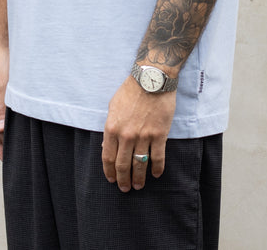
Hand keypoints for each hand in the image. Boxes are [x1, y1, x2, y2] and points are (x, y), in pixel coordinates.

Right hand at [0, 46, 8, 160]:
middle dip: (3, 143)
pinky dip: (11, 121)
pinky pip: (5, 113)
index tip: (6, 160)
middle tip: (16, 157)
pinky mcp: (1, 94)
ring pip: (0, 122)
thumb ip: (2, 108)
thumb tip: (1, 130)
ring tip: (19, 145)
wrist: (2, 46)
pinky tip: (20, 126)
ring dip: (7, 133)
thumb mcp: (1, 87)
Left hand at [102, 76, 176, 191]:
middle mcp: (126, 135)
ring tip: (139, 186)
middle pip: (123, 165)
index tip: (112, 179)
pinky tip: (156, 174)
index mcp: (112, 128)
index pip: (108, 157)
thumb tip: (107, 146)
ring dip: (139, 178)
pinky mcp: (159, 135)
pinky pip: (158, 158)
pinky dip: (157, 169)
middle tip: (125, 188)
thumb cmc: (131, 91)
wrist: (151, 79)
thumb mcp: (113, 107)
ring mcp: (143, 136)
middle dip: (123, 180)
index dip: (109, 171)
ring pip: (140, 165)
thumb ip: (110, 127)